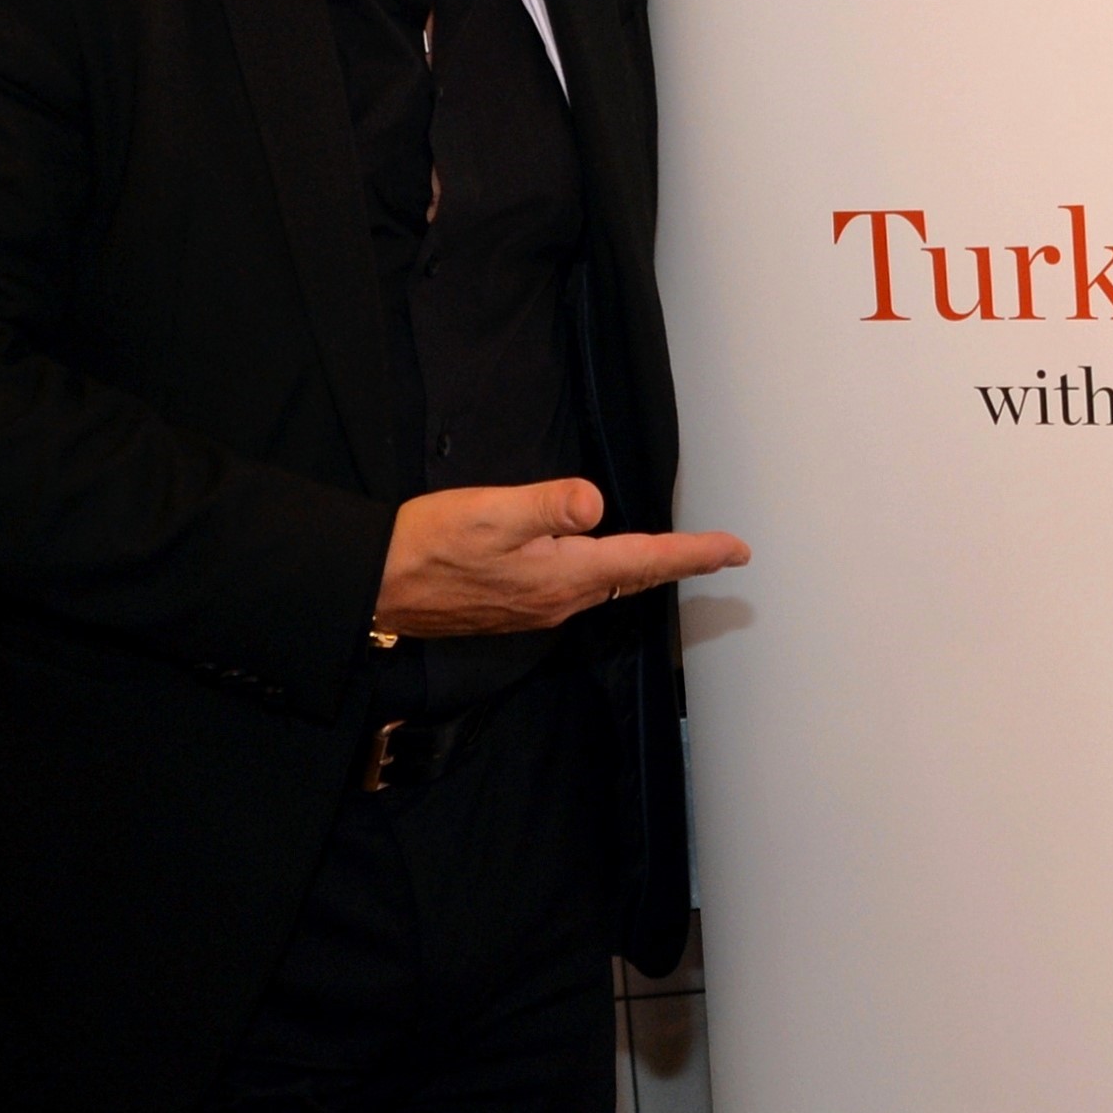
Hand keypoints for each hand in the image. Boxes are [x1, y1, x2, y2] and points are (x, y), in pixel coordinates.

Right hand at [375, 479, 749, 637]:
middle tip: (722, 553)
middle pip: (634, 578)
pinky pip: (576, 591)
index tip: (737, 550)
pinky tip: (602, 566)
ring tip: (675, 556)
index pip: (646, 561)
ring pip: (606, 586)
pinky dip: (605, 576)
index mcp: (564, 575)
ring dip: (644, 570)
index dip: (695, 553)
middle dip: (679, 563)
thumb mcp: (490, 513)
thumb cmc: (427, 544)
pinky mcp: (514, 608)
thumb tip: (594, 503)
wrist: (374, 585)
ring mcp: (536, 609)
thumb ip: (546, 507)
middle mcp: (559, 601)